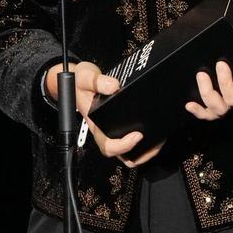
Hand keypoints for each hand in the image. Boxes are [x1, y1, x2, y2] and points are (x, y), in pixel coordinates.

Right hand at [45, 61, 165, 166]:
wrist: (76, 79)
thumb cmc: (78, 82)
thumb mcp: (85, 77)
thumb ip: (98, 82)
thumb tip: (113, 86)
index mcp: (94, 123)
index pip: (106, 144)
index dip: (122, 145)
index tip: (137, 135)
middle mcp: (103, 129)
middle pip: (119, 154)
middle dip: (138, 154)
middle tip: (154, 145)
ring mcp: (110, 128)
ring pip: (125, 150)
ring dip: (141, 151)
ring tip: (156, 143)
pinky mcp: (116, 123)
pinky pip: (128, 138)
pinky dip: (141, 142)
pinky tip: (151, 132)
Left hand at [185, 28, 232, 120]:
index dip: (225, 83)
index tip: (221, 63)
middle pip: (224, 106)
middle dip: (209, 94)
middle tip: (202, 74)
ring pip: (218, 112)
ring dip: (203, 106)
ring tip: (190, 101)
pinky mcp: (226, 89)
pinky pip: (213, 108)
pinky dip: (200, 111)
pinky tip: (189, 105)